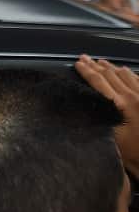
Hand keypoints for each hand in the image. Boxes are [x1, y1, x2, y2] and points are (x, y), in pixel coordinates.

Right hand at [76, 55, 138, 178]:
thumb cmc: (134, 153)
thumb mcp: (111, 139)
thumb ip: (100, 120)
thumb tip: (87, 106)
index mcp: (120, 104)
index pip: (99, 82)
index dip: (87, 71)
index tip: (78, 63)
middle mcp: (133, 96)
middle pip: (111, 75)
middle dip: (96, 65)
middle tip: (84, 58)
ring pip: (125, 75)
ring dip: (111, 67)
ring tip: (101, 62)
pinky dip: (130, 73)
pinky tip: (125, 70)